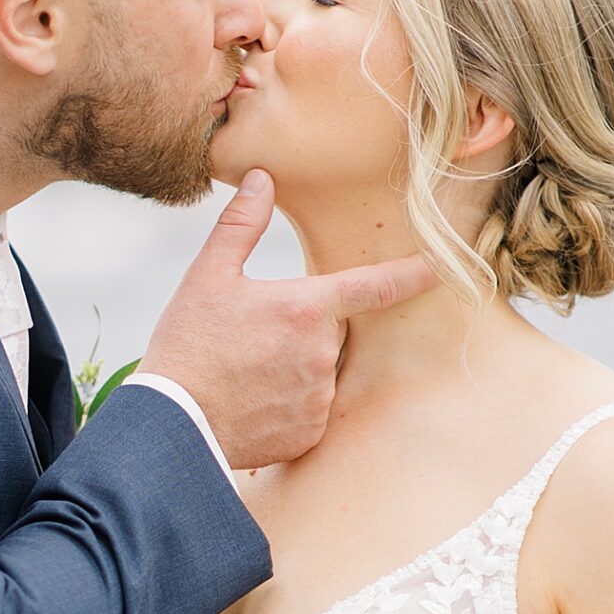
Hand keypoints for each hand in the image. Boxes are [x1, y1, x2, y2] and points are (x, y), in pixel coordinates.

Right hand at [142, 170, 436, 469]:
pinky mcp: (308, 435)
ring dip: (292, 370)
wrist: (171, 424)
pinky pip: (309, 413)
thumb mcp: (207, 275)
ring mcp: (318, 398)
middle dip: (300, 332)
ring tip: (243, 377)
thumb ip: (242, 224)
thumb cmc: (186, 345)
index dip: (412, 275)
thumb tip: (261, 179)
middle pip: (330, 334)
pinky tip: (250, 406)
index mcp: (306, 308)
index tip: (442, 268)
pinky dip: (285, 407)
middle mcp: (322, 354)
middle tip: (249, 343)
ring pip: (320, 374)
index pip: (374, 286)